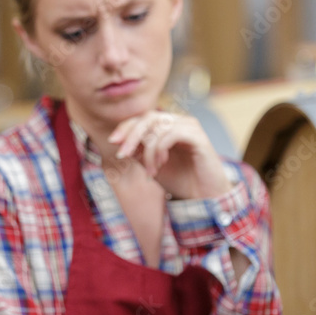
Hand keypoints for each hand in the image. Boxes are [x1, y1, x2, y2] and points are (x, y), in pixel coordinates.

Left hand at [108, 111, 230, 199]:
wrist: (202, 197)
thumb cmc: (178, 180)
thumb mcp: (150, 165)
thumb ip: (138, 151)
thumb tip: (119, 141)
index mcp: (168, 127)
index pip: (143, 118)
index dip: (126, 127)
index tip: (113, 142)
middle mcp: (180, 122)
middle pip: (149, 117)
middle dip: (132, 135)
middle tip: (123, 154)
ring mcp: (190, 127)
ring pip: (159, 126)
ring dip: (149, 150)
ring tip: (150, 171)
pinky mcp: (199, 136)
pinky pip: (173, 133)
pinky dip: (161, 148)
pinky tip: (161, 164)